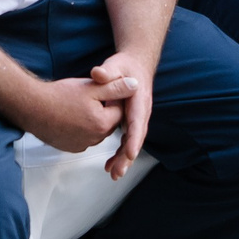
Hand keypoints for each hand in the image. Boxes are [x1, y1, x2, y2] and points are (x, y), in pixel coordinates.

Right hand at [20, 70, 129, 161]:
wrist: (31, 108)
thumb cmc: (59, 96)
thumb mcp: (91, 87)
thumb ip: (116, 87)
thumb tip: (135, 85)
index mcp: (103, 123)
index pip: (118, 109)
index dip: (110, 97)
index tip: (98, 90)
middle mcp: (95, 139)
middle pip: (108, 122)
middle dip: (103, 109)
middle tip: (86, 97)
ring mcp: (82, 145)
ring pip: (96, 130)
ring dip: (92, 119)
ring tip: (76, 106)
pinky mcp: (71, 148)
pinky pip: (83, 137)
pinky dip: (80, 128)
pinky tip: (69, 117)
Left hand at [91, 50, 153, 176]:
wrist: (135, 66)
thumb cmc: (125, 66)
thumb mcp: (115, 65)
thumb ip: (107, 71)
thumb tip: (98, 74)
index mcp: (139, 99)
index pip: (137, 120)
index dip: (134, 138)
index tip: (130, 153)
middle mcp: (141, 112)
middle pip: (136, 137)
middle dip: (128, 156)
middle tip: (118, 171)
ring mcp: (136, 119)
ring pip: (132, 142)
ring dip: (124, 159)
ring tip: (114, 173)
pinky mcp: (130, 123)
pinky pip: (127, 141)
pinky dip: (120, 154)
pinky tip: (110, 166)